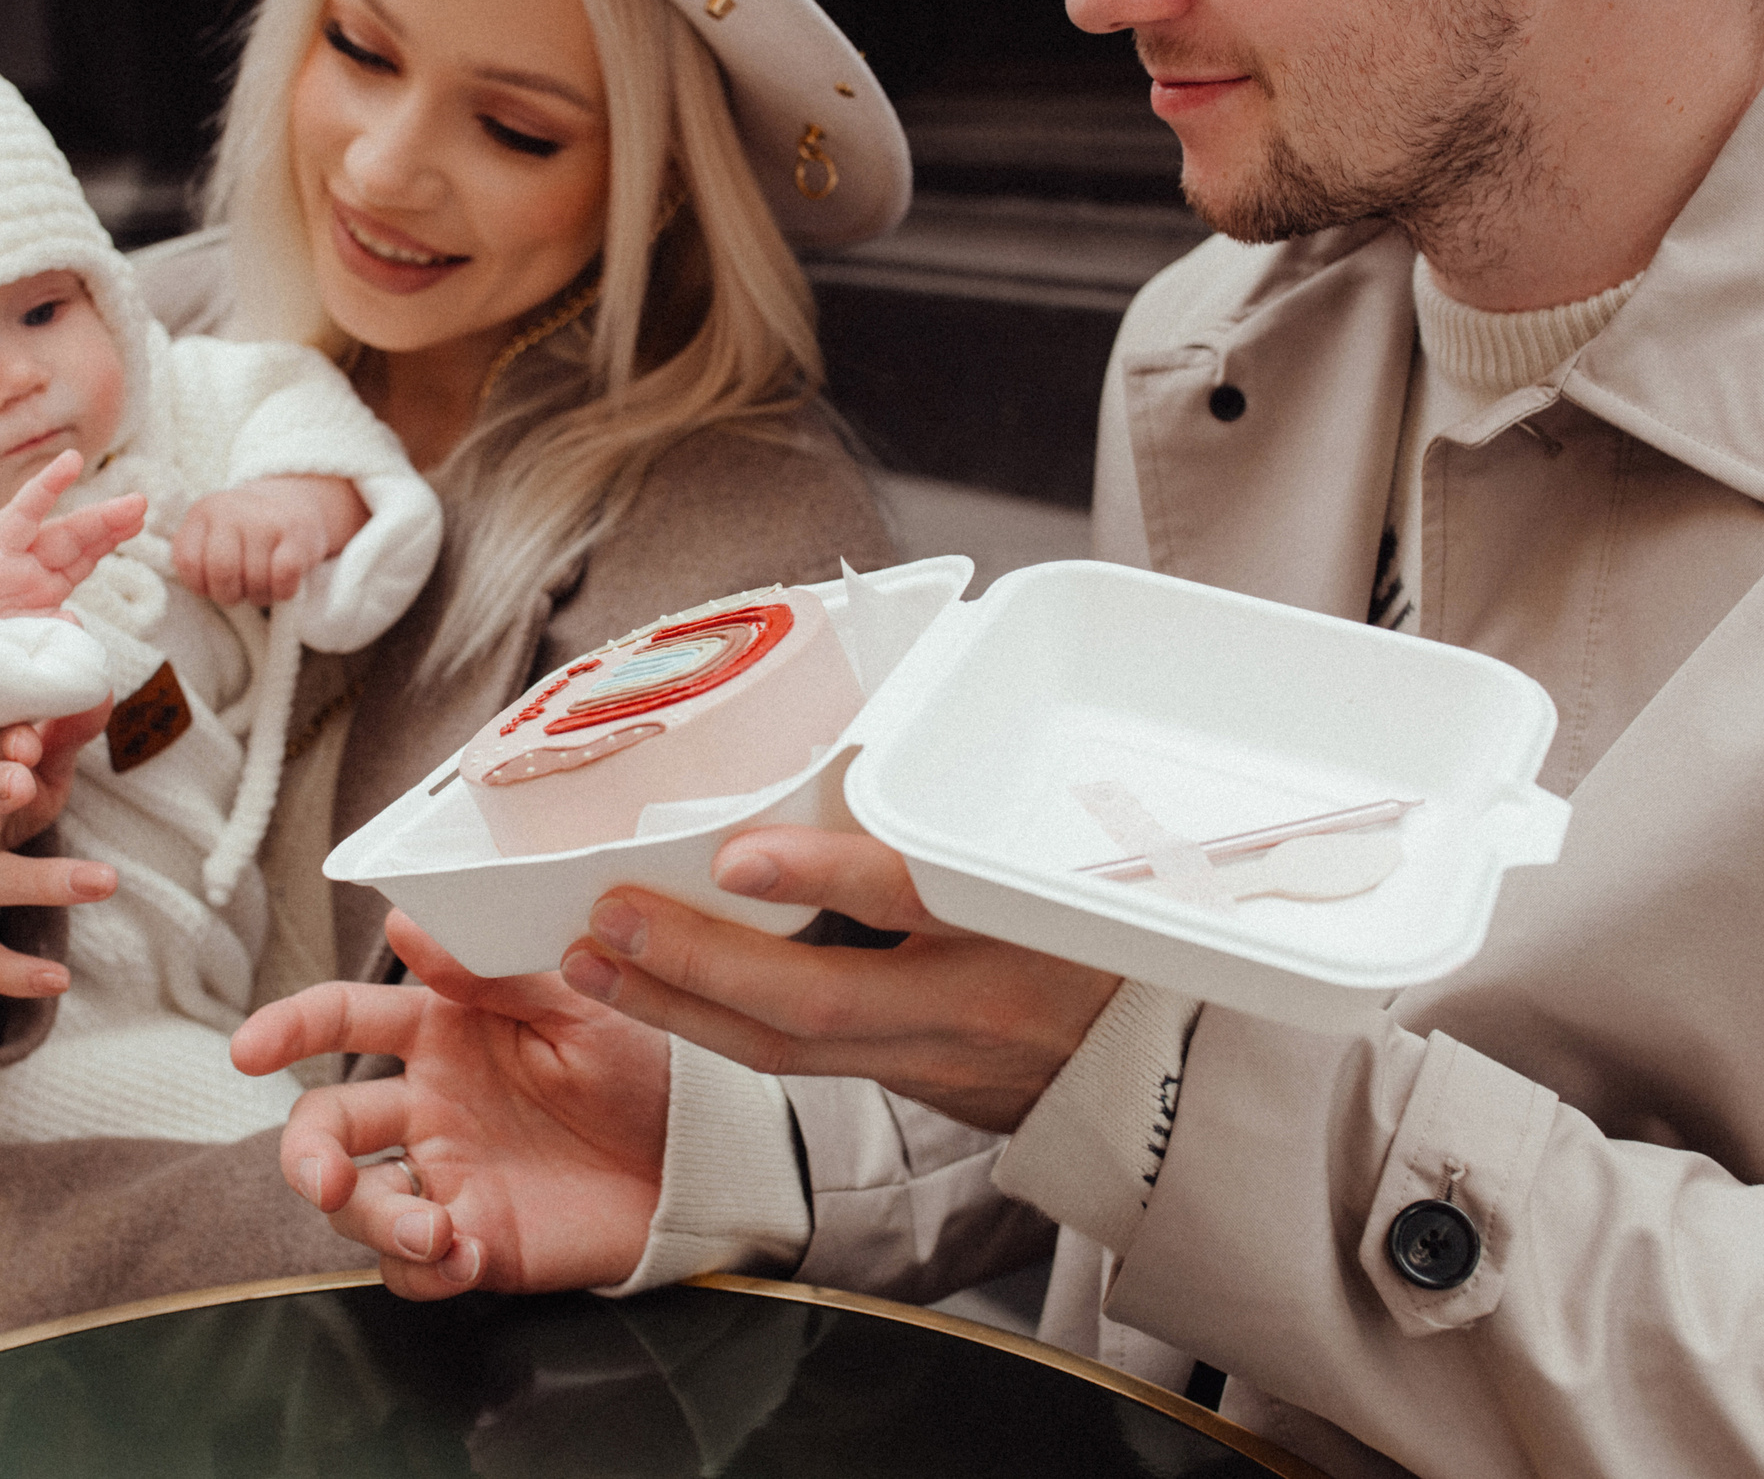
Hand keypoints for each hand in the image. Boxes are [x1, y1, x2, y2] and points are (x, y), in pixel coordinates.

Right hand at [0, 449, 147, 618]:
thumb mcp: (29, 638)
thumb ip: (54, 629)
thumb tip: (73, 621)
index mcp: (43, 581)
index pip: (84, 553)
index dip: (111, 533)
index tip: (140, 515)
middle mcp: (20, 565)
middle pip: (65, 535)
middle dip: (101, 517)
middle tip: (139, 500)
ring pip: (19, 523)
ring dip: (45, 491)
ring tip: (71, 462)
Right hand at [0, 698, 119, 997]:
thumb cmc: (6, 794)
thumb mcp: (41, 763)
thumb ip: (67, 731)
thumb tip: (100, 687)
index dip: (1, 741)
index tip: (30, 736)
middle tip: (22, 779)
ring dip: (39, 879)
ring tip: (103, 880)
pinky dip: (11, 972)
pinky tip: (58, 980)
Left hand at [173, 475, 369, 606]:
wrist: (295, 501)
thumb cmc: (246, 531)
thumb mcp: (212, 530)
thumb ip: (194, 554)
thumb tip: (195, 587)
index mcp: (203, 512)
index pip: (188, 561)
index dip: (199, 585)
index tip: (211, 586)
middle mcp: (232, 511)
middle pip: (221, 572)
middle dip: (229, 595)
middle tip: (239, 592)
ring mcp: (266, 521)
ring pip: (254, 579)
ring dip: (258, 596)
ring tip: (262, 586)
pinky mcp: (298, 535)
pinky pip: (283, 577)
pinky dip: (282, 592)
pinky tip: (282, 586)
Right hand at [233, 910, 668, 1300]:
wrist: (702, 1162)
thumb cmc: (645, 1065)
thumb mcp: (578, 1005)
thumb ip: (491, 972)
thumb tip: (408, 921)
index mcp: (445, 1033)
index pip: (345, 1021)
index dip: (289, 1028)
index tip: (248, 1048)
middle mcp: (430, 1105)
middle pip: (323, 1128)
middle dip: (305, 1157)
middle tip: (327, 1179)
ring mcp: (446, 1176)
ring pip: (356, 1205)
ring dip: (375, 1222)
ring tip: (436, 1231)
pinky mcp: (473, 1240)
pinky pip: (410, 1268)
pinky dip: (423, 1270)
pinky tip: (467, 1256)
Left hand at [559, 828, 1122, 1134]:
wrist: (1172, 1070)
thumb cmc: (1120, 927)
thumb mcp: (1075, 851)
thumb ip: (982, 793)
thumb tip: (903, 677)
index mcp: (1029, 929)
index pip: (921, 901)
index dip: (828, 877)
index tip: (741, 855)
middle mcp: (976, 1008)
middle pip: (822, 1005)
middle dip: (703, 963)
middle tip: (612, 913)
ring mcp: (937, 1062)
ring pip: (790, 1051)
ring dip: (679, 1005)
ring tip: (590, 958)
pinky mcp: (910, 1086)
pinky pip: (796, 1063)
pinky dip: (714, 1025)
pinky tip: (650, 988)